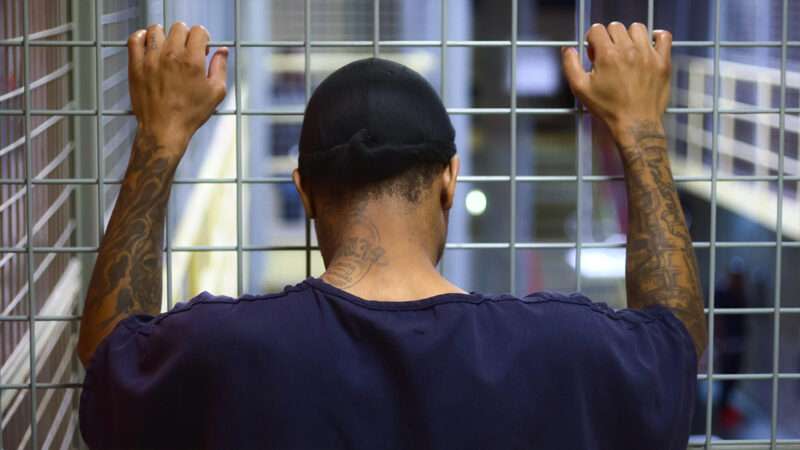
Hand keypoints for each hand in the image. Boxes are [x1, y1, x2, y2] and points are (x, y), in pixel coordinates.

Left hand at [127, 22, 227, 153]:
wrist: (163, 130)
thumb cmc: (191, 114)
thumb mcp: (216, 93)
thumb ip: (220, 68)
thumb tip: (222, 51)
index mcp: (192, 61)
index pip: (198, 31)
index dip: (203, 38)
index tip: (202, 49)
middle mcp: (171, 55)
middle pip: (179, 27)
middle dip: (187, 36)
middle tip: (187, 51)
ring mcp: (151, 59)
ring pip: (157, 30)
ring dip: (166, 35)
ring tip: (168, 48)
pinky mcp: (136, 65)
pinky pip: (135, 39)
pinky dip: (143, 37)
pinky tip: (150, 45)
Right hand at [561, 22, 671, 139]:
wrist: (635, 124)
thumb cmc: (608, 109)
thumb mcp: (580, 89)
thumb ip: (570, 65)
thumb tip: (568, 49)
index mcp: (607, 56)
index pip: (597, 30)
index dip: (592, 40)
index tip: (594, 52)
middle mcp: (628, 51)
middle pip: (616, 27)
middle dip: (609, 38)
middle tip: (608, 56)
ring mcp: (648, 54)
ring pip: (637, 28)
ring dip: (629, 36)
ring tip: (627, 52)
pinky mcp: (662, 61)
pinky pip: (664, 36)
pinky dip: (656, 37)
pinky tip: (648, 47)